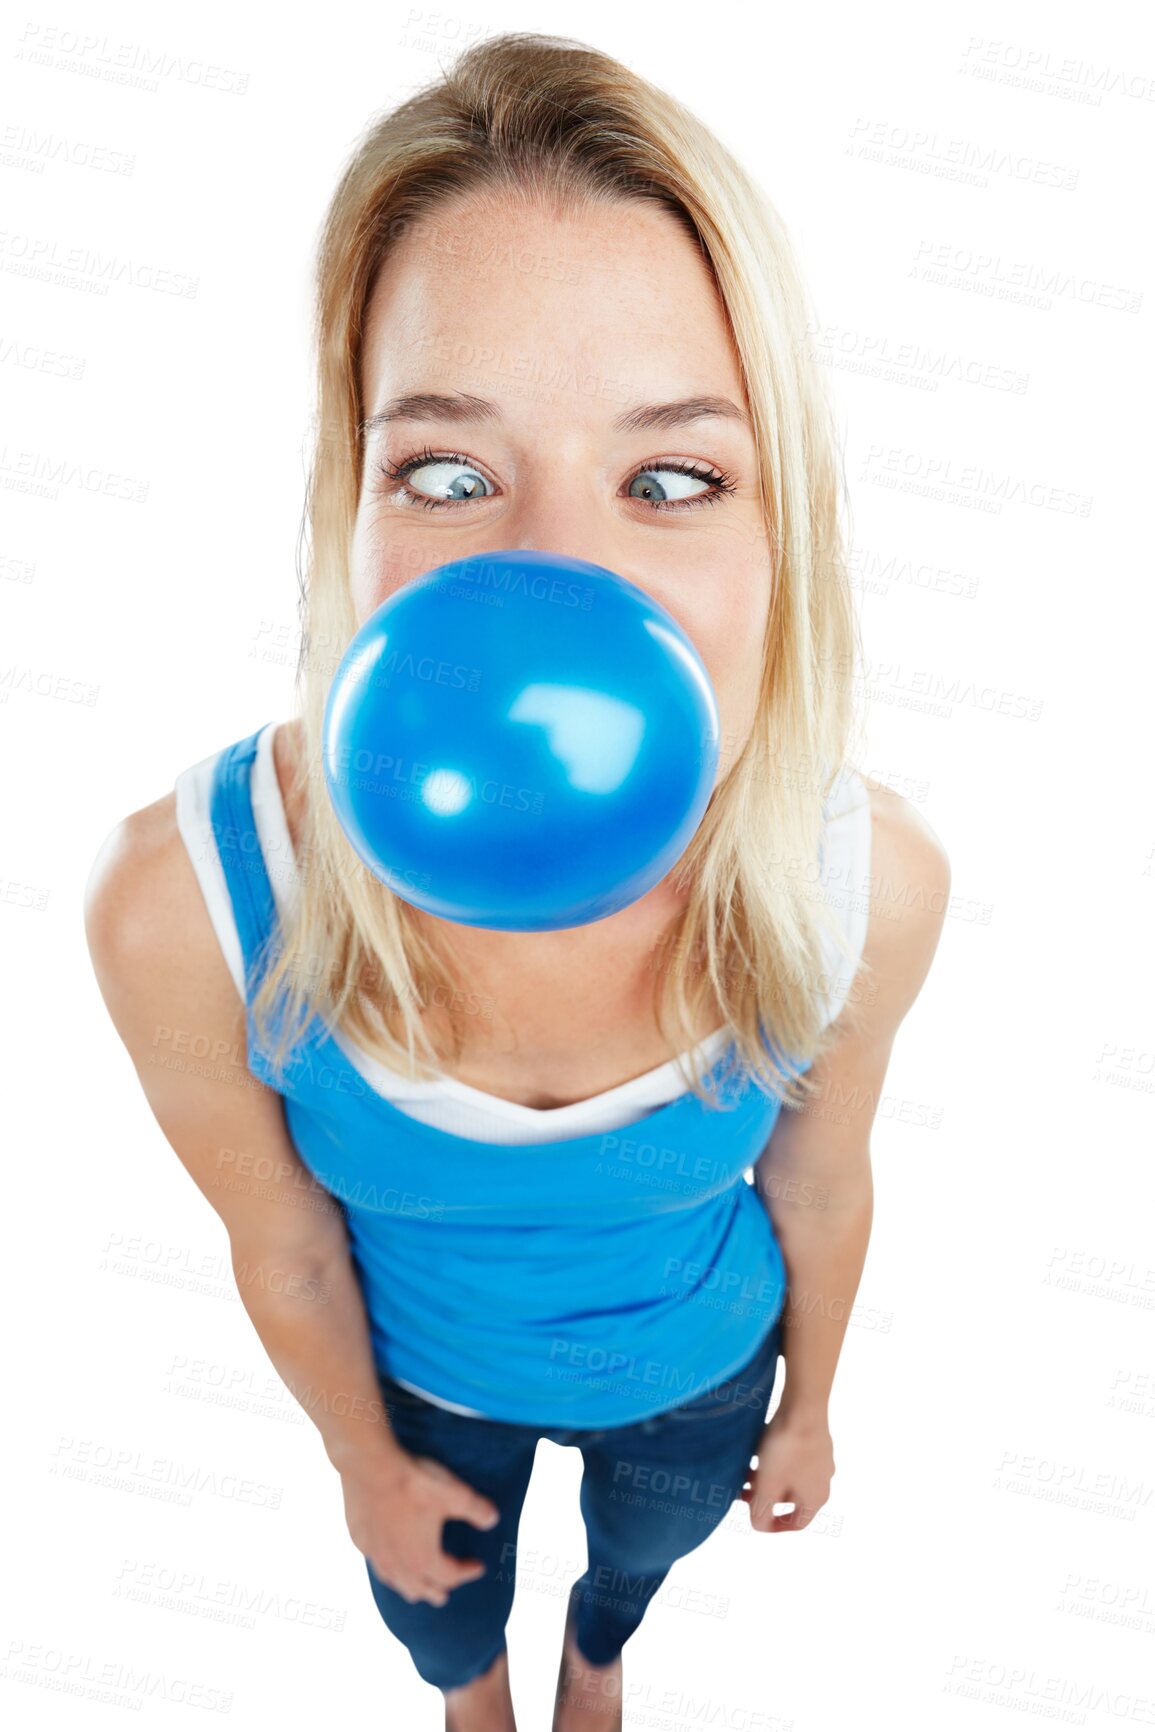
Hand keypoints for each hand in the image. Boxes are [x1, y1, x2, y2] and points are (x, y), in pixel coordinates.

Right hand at [339, 1448, 500, 1605]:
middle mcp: (398, 1565)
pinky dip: (388, 1567)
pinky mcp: (359, 1540)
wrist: (370, 1466)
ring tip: (417, 1588)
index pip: (451, 1576)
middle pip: (421, 1589)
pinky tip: (388, 1557)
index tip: (478, 1566)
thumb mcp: (455, 1494)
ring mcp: (376, 1555)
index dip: (468, 1572)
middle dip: (438, 1590)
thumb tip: (492, 1520)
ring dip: (411, 1586)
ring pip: (396, 1583)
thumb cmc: (413, 1483)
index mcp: (424, 1559)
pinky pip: (376, 1563)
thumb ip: (477, 1510)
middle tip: (446, 1592)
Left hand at [738, 1409, 833, 1532]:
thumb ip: (761, 1512)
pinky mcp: (814, 1438)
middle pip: (791, 1498)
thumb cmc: (787, 1449)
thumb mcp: (768, 1485)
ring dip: (767, 1478)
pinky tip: (758, 1450)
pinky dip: (775, 1460)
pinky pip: (793, 1456)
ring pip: (790, 1476)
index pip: (798, 1522)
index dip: (775, 1526)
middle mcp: (823, 1480)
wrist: (803, 1405)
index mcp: (816, 1497)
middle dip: (764, 1497)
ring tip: (745, 1469)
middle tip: (743, 1490)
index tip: (756, 1519)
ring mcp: (820, 1458)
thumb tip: (759, 1526)